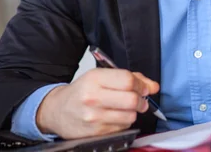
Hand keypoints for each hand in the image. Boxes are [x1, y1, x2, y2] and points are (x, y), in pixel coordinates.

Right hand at [36, 68, 158, 138]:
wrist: (57, 110)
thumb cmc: (81, 92)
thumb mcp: (101, 77)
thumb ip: (130, 78)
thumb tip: (153, 86)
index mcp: (95, 78)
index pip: (127, 80)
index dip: (141, 84)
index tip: (144, 88)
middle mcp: (92, 97)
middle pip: (131, 100)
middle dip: (141, 100)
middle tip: (140, 100)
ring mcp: (93, 117)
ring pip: (130, 116)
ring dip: (132, 113)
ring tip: (124, 108)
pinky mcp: (96, 132)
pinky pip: (122, 128)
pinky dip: (123, 123)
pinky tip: (114, 117)